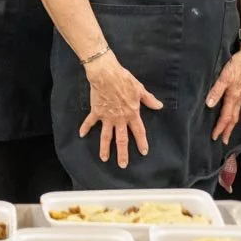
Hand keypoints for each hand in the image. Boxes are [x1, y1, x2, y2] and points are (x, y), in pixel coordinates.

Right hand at [80, 54, 162, 168]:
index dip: (142, 142)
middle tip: (123, 165)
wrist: (107, 74)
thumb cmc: (124, 80)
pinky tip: (81, 134)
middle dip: (123, 153)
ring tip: (104, 158)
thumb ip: (149, 99)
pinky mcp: (97, 112)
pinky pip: (90, 122)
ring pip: (106, 136)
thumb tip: (159, 106)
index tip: (144, 152)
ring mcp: (107, 117)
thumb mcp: (140, 89)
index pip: (139, 131)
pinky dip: (85, 128)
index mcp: (132, 113)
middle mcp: (120, 118)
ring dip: (105, 148)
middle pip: (122, 139)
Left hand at [207, 40, 240, 143]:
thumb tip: (209, 105)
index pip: (226, 117)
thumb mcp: (224, 76)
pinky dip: (235, 113)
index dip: (220, 128)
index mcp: (234, 97)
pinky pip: (239, 106)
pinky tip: (233, 111)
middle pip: (233, 119)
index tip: (215, 137)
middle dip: (227, 130)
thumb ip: (216, 90)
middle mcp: (240, 99)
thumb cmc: (238, 65)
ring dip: (231, 123)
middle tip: (223, 141)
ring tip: (226, 129)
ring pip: (237, 113)